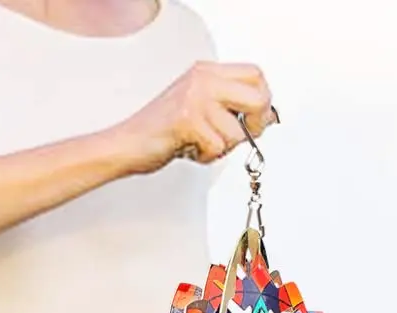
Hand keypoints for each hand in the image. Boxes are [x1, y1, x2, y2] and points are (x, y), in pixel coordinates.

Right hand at [118, 62, 275, 172]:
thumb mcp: (201, 107)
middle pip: (258, 97)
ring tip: (199, 143)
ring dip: (222, 148)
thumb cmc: (163, 130)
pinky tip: (189, 149)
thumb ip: (231, 106)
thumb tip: (268, 116)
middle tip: (239, 136)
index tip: (256, 120)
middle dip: (256, 125)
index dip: (264, 100)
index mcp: (207, 72)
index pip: (256, 74)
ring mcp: (195, 97)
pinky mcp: (188, 120)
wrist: (128, 143)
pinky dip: (206, 157)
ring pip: (237, 132)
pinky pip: (218, 147)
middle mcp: (203, 79)